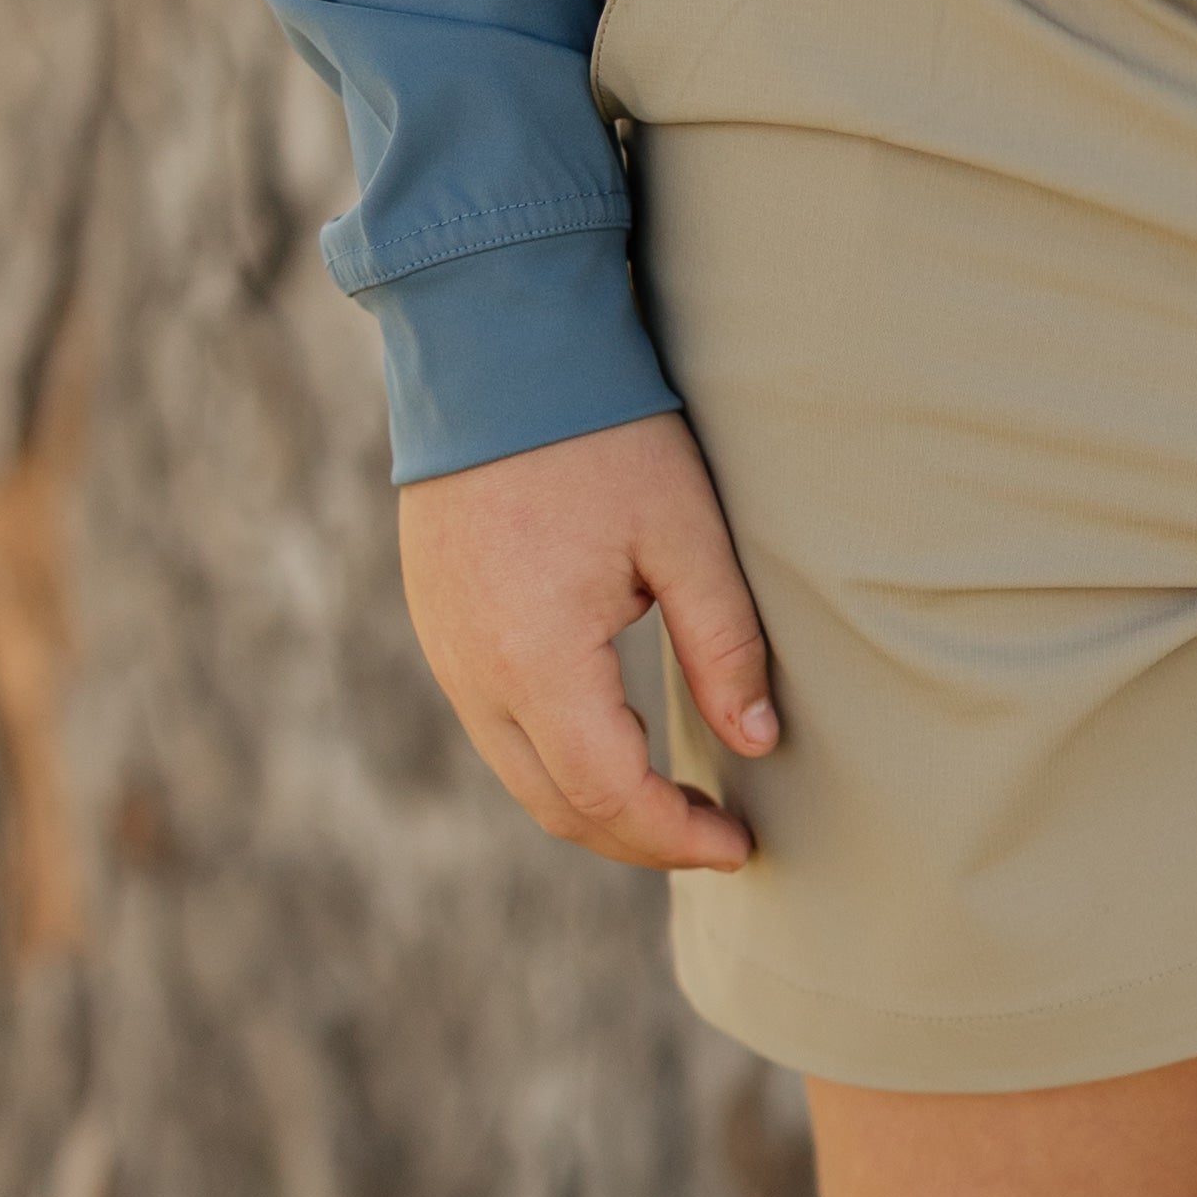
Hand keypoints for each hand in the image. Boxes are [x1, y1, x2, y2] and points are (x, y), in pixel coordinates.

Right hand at [397, 411, 777, 871]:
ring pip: (521, 777)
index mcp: (534, 657)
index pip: (606, 795)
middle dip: (640, 840)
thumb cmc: (602, 435)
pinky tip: (619, 746)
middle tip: (717, 840)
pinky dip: (559, 762)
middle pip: (556, 807)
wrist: (492, 349)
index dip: (675, 837)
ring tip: (677, 804)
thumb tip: (757, 743)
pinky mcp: (438, 627)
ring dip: (598, 807)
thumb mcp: (686, 537)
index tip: (739, 847)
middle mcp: (473, 672)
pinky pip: (498, 729)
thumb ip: (725, 646)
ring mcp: (445, 652)